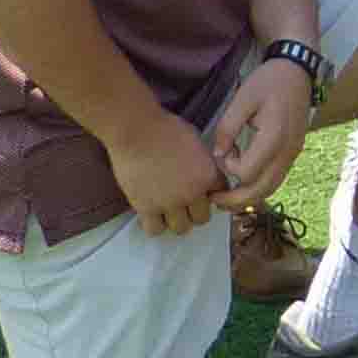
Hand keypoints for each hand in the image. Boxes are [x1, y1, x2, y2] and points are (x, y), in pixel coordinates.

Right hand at [107, 113, 229, 236]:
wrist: (137, 130)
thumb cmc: (165, 128)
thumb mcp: (196, 141)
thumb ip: (203, 161)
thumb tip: (203, 170)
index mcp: (207, 175)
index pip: (220, 194)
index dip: (211, 191)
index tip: (203, 189)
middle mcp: (191, 194)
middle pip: (202, 218)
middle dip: (196, 210)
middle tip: (186, 201)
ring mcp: (168, 204)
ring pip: (181, 228)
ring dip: (177, 219)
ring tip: (169, 209)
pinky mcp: (146, 208)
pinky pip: (155, 229)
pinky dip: (155, 224)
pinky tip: (152, 213)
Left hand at [205, 59, 311, 209]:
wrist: (298, 71)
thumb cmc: (269, 81)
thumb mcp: (242, 98)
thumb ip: (228, 127)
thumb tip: (218, 154)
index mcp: (274, 137)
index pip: (248, 172)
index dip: (229, 169)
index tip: (220, 153)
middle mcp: (287, 152)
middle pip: (261, 191)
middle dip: (236, 200)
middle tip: (214, 199)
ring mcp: (293, 155)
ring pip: (271, 189)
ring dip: (248, 197)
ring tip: (227, 196)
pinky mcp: (293, 153)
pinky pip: (276, 179)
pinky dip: (259, 186)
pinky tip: (244, 180)